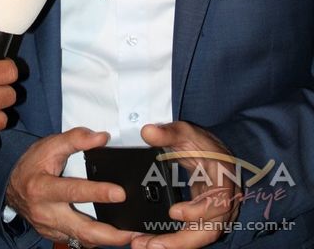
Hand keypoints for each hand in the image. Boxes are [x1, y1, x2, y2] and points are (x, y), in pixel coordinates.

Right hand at [6, 127, 136, 247]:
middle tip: (132, 231)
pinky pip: (78, 240)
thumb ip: (76, 139)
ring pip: (82, 239)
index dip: (98, 193)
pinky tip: (112, 234)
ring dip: (107, 240)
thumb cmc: (32, 164)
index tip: (120, 193)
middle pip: (81, 229)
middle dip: (109, 234)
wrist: (10, 186)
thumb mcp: (49, 145)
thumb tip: (102, 137)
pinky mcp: (55, 235)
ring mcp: (50, 228)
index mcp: (42, 188)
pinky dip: (95, 239)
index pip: (73, 191)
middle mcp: (46, 213)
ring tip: (130, 234)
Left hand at [132, 122, 240, 248]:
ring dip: (174, 246)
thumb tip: (147, 131)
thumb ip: (167, 132)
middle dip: (181, 242)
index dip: (198, 211)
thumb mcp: (186, 133)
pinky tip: (152, 243)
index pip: (219, 203)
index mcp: (224, 179)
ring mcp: (216, 215)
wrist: (213, 155)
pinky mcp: (204, 221)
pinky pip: (192, 236)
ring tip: (145, 246)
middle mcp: (225, 202)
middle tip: (151, 245)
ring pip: (200, 238)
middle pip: (209, 231)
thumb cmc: (202, 144)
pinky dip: (174, 242)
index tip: (173, 212)